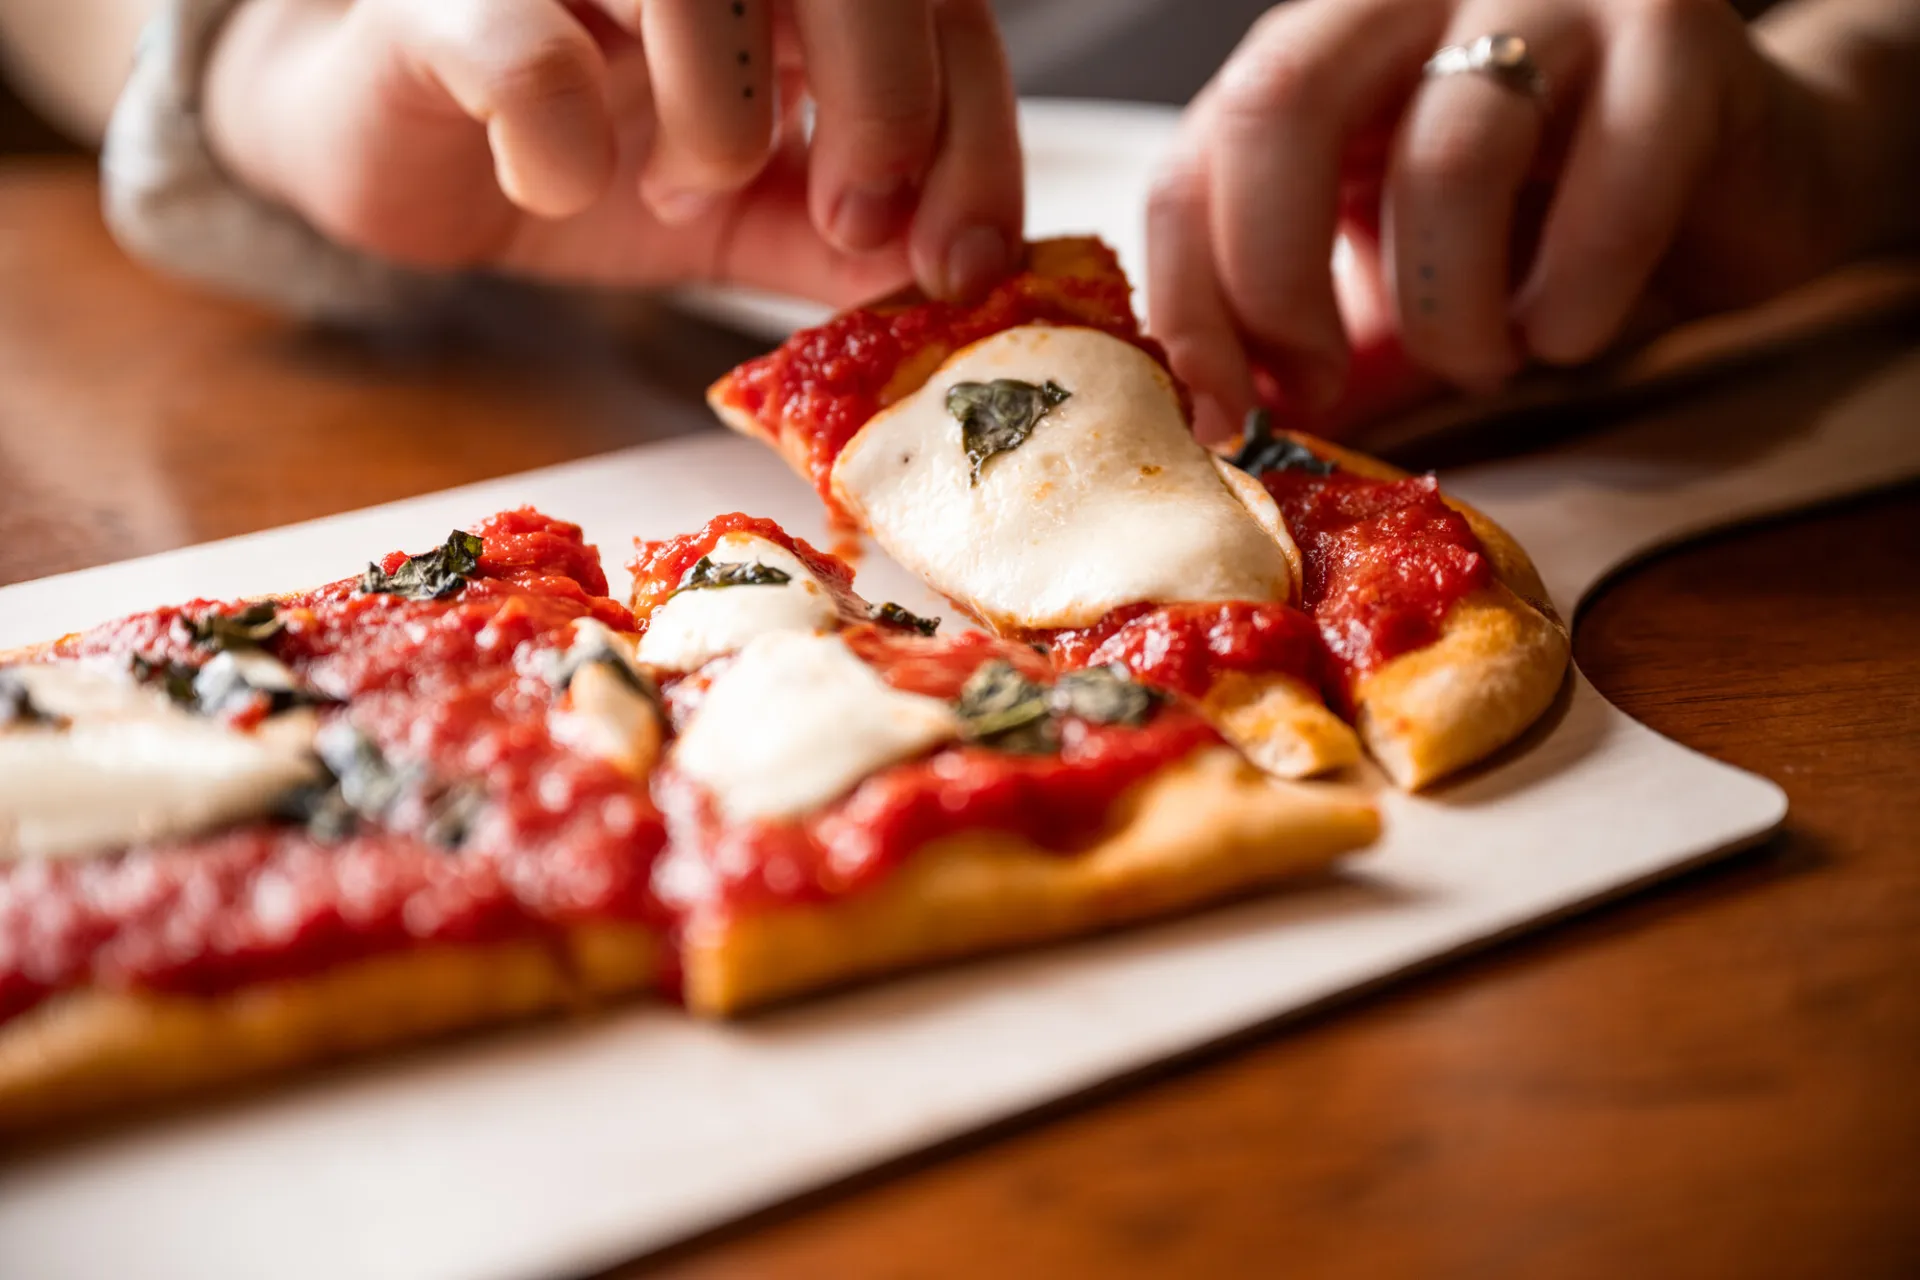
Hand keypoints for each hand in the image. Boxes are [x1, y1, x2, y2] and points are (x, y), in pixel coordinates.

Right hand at [202, 0, 1022, 305]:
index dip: (977, 136)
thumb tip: (961, 292)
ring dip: (724, 119)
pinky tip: (553, 181)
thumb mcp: (747, 212)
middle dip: (888, 107)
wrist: (397, 142)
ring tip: (683, 191)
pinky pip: (525, 53)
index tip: (964, 266)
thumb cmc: (584, 145)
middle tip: (856, 225)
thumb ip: (846, 239)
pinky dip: (561, 146)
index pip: (942, 8)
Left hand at [1148, 0, 1883, 439]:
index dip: (1189, 298)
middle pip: (1281, 107)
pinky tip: (1570, 329)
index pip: (1196, 155)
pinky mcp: (1679, 38)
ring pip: (1451, 155)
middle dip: (1277, 284)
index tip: (1222, 416)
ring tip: (1484, 358)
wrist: (1740, 183)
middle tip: (1320, 388)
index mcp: (1322, 48)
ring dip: (1451, 311)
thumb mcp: (1390, 282)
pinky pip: (1611, 185)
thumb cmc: (1539, 232)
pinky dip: (1575, 298)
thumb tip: (1215, 424)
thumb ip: (1303, 335)